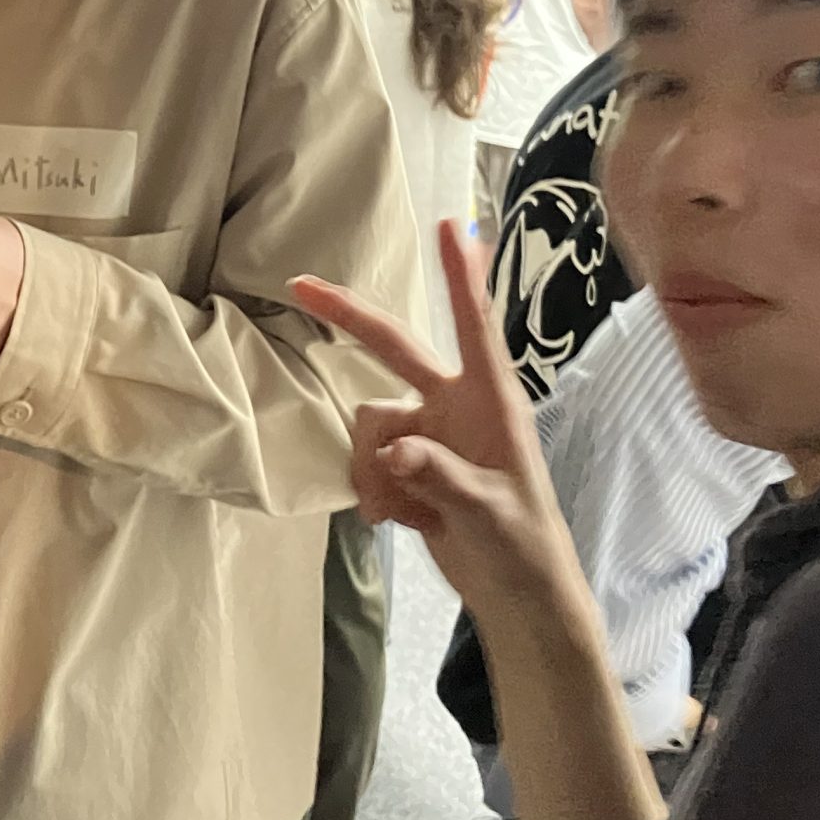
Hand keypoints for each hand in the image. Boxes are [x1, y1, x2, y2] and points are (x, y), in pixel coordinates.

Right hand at [292, 220, 578, 612]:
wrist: (516, 595)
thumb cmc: (522, 545)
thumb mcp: (489, 513)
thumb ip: (442, 477)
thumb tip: (396, 449)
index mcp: (492, 400)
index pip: (474, 325)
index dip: (461, 274)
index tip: (451, 224)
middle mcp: (457, 405)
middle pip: (394, 348)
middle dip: (348, 319)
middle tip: (297, 285)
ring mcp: (429, 433)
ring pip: (369, 423)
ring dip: (371, 467)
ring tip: (401, 513)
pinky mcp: (408, 466)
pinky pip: (366, 461)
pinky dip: (373, 492)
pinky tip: (401, 521)